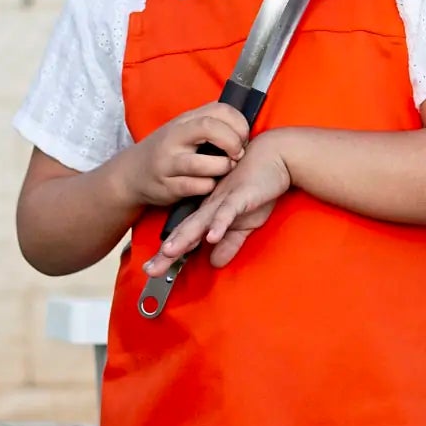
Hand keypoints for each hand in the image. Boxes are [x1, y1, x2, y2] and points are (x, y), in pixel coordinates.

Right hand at [119, 101, 250, 209]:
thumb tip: (243, 126)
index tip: (244, 137)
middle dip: (233, 142)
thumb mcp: (184, 130)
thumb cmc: (168, 150)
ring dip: (223, 167)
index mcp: (185, 120)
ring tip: (226, 169)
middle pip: (210, 128)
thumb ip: (209, 124)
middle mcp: (175, 137)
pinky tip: (210, 184)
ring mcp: (169, 162)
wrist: (131, 174)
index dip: (239, 123)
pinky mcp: (167, 186)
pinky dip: (209, 186)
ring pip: (204, 163)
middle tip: (238, 154)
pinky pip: (196, 186)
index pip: (219, 110)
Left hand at [144, 136, 291, 273]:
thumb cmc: (258, 188)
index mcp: (209, 213)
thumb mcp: (245, 223)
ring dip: (186, 237)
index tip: (151, 269)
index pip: (186, 237)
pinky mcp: (241, 195)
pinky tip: (212, 237)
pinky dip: (220, 223)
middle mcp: (210, 207)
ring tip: (169, 252)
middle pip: (185, 231)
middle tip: (150, 269)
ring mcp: (224, 200)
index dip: (169, 254)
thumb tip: (215, 262)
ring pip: (201, 221)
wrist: (275, 155)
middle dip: (167, 252)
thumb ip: (229, 243)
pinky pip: (228, 211)